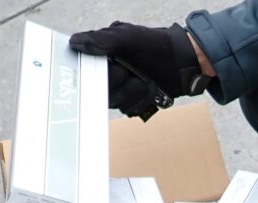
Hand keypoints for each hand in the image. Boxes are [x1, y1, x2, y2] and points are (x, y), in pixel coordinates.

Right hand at [70, 22, 210, 118]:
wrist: (183, 62)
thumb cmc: (156, 45)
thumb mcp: (128, 36)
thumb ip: (102, 39)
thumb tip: (75, 43)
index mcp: (102, 57)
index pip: (85, 72)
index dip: (93, 76)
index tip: (110, 71)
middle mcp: (108, 74)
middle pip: (99, 91)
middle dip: (118, 84)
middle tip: (129, 73)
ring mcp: (121, 89)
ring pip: (115, 103)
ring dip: (132, 93)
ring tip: (145, 81)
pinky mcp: (134, 101)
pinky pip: (130, 110)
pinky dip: (142, 101)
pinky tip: (151, 90)